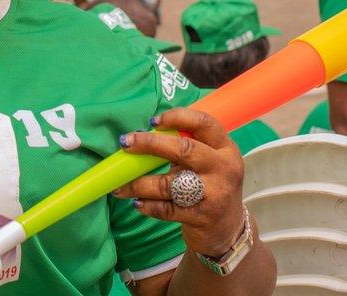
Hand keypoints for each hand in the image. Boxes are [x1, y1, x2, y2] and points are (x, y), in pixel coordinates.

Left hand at [113, 108, 244, 257]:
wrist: (227, 228)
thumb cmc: (209, 186)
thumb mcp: (207, 162)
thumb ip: (183, 147)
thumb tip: (141, 137)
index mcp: (225, 148)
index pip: (204, 123)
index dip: (177, 117)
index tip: (152, 121)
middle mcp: (223, 168)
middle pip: (184, 149)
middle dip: (150, 144)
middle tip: (125, 143)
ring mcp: (214, 194)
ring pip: (168, 184)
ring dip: (138, 184)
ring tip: (119, 186)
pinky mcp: (201, 217)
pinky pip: (166, 209)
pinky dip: (147, 205)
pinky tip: (136, 203)